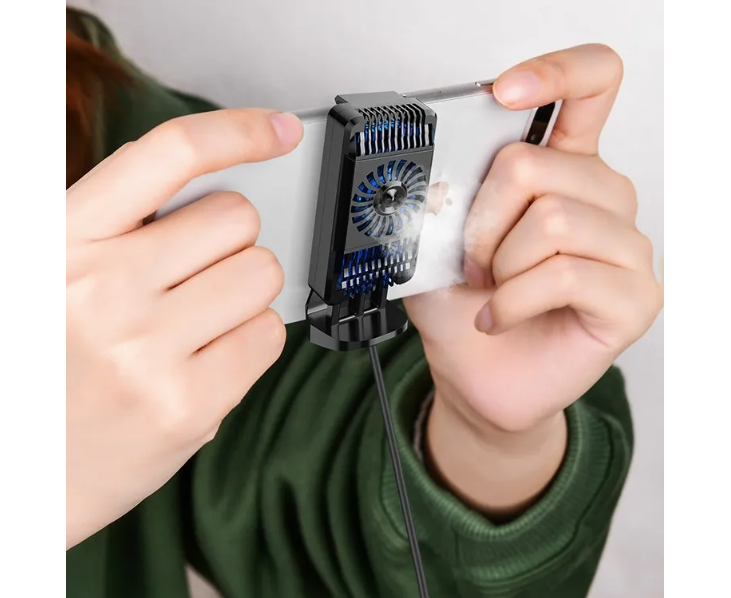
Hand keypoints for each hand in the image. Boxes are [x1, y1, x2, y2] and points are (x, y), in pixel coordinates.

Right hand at [66, 109, 302, 547]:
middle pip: (235, 218)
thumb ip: (120, 234)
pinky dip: (251, 340)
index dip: (234, 131)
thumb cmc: (45, 369)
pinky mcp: (186, 405)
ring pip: (261, 274)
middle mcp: (101, 286)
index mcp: (63, 239)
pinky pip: (267, 336)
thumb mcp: (50, 276)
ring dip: (244, 292)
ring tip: (199, 320)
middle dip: (230, 242)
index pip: (167, 156)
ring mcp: (145, 349)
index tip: (278, 130)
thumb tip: (220, 207)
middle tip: (198, 274)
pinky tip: (210, 358)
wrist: (17, 478)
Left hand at [404, 45, 662, 514]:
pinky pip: (565, 273)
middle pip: (540, 165)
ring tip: (491, 290)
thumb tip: (437, 179)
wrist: (478, 376)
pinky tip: (499, 315)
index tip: (504, 92)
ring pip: (554, 219)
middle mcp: (602, 200)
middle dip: (482, 221)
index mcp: (563, 170)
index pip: (590, 88)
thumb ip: (440, 206)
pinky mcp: (634, 297)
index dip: (555, 72)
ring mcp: (625, 248)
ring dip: (500, 264)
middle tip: (474, 260)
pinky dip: (513, 299)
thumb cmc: (465, 310)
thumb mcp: (435, 247)